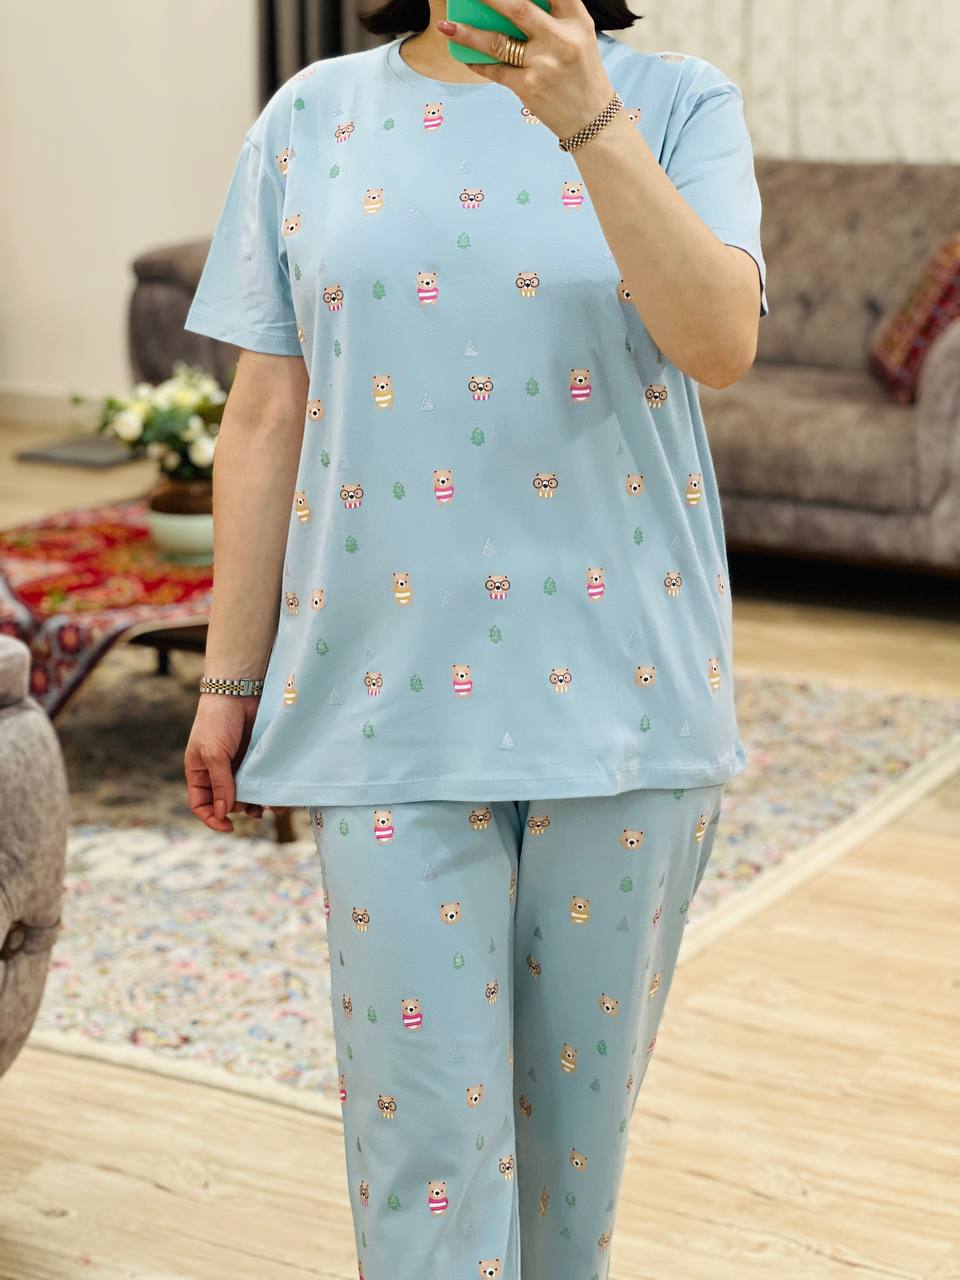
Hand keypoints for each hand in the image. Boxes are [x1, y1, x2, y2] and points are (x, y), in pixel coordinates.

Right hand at [184, 695, 282, 832]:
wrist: (239, 693)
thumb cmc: (217, 721)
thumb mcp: (214, 754)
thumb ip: (220, 783)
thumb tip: (224, 812)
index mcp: (200, 773)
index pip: (201, 804)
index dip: (212, 818)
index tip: (228, 826)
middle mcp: (219, 773)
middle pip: (228, 803)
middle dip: (240, 809)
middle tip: (252, 806)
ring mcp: (239, 766)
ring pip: (248, 794)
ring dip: (258, 803)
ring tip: (269, 805)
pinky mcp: (256, 759)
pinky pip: (262, 780)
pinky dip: (269, 789)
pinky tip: (278, 794)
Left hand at [437, 0, 614, 139]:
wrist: (591, 119)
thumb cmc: (581, 72)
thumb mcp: (580, 35)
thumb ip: (555, 13)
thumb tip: (511, 5)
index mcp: (576, 20)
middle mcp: (559, 39)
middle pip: (518, 8)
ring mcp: (542, 64)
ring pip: (497, 41)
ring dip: (467, 33)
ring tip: (446, 26)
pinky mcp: (528, 87)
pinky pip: (495, 70)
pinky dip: (477, 62)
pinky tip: (463, 54)